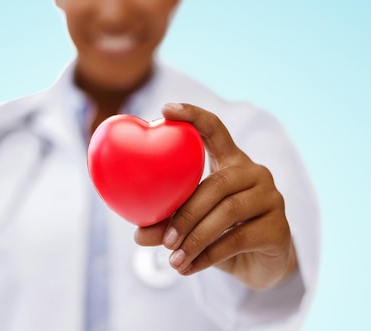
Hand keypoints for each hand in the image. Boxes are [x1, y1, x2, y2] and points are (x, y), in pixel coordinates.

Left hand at [134, 103, 296, 289]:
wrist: (260, 266)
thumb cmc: (219, 234)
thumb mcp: (191, 225)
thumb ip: (166, 224)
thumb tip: (138, 235)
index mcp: (231, 162)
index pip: (215, 130)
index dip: (193, 116)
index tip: (165, 109)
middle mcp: (255, 173)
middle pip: (217, 183)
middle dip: (185, 212)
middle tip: (162, 238)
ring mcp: (271, 199)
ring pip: (228, 213)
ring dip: (195, 238)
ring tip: (172, 259)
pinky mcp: (280, 228)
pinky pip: (238, 239)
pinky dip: (207, 256)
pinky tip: (187, 268)